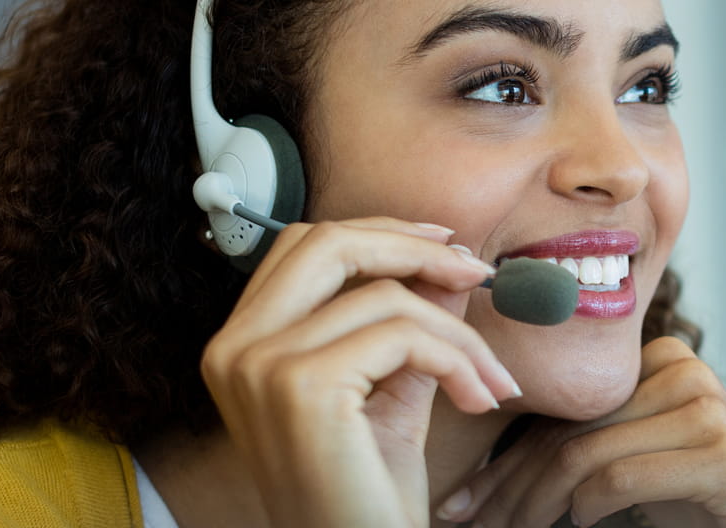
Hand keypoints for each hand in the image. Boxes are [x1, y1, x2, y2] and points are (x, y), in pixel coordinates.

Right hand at [201, 217, 520, 526]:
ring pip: (388, 297)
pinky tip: (478, 400)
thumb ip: (410, 323)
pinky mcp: (302, 387)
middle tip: (476, 273)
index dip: (380, 234)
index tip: (444, 247)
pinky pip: (406, 336)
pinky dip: (459, 362)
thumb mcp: (392, 390)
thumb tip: (450, 262)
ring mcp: (261, 366)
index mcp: (241, 345)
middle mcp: (235, 349)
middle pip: (329, 243)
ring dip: (460, 336)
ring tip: (490, 380)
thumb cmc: (367, 491)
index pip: (305, 247)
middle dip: (414, 248)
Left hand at [440, 337, 725, 527]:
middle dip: (508, 486)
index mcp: (663, 360)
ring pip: (585, 456)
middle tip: (462, 521)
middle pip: (569, 432)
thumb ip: (589, 448)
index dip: (504, 460)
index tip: (461, 500)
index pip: (565, 411)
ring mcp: (708, 409)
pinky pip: (622, 479)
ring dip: (534, 507)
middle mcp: (686, 372)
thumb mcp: (640, 465)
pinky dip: (587, 509)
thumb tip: (487, 475)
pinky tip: (581, 523)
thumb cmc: (702, 505)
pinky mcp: (721, 454)